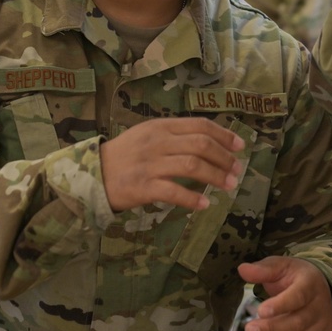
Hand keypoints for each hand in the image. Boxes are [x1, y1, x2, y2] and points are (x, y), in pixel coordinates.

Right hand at [99, 117, 243, 210]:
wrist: (91, 174)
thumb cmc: (125, 154)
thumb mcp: (148, 134)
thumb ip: (175, 135)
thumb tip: (211, 141)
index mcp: (161, 126)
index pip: (200, 125)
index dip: (224, 135)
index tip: (240, 146)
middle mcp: (158, 142)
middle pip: (201, 145)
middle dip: (224, 158)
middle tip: (237, 170)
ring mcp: (150, 164)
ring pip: (192, 166)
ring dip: (215, 176)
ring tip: (229, 186)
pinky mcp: (142, 186)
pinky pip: (173, 191)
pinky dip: (192, 198)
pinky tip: (204, 204)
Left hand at [238, 257, 331, 330]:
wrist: (319, 286)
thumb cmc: (295, 277)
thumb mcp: (280, 267)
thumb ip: (263, 270)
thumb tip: (242, 269)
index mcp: (310, 284)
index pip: (298, 296)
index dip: (280, 305)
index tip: (260, 311)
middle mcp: (320, 306)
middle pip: (298, 323)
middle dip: (272, 328)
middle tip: (250, 329)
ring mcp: (323, 325)